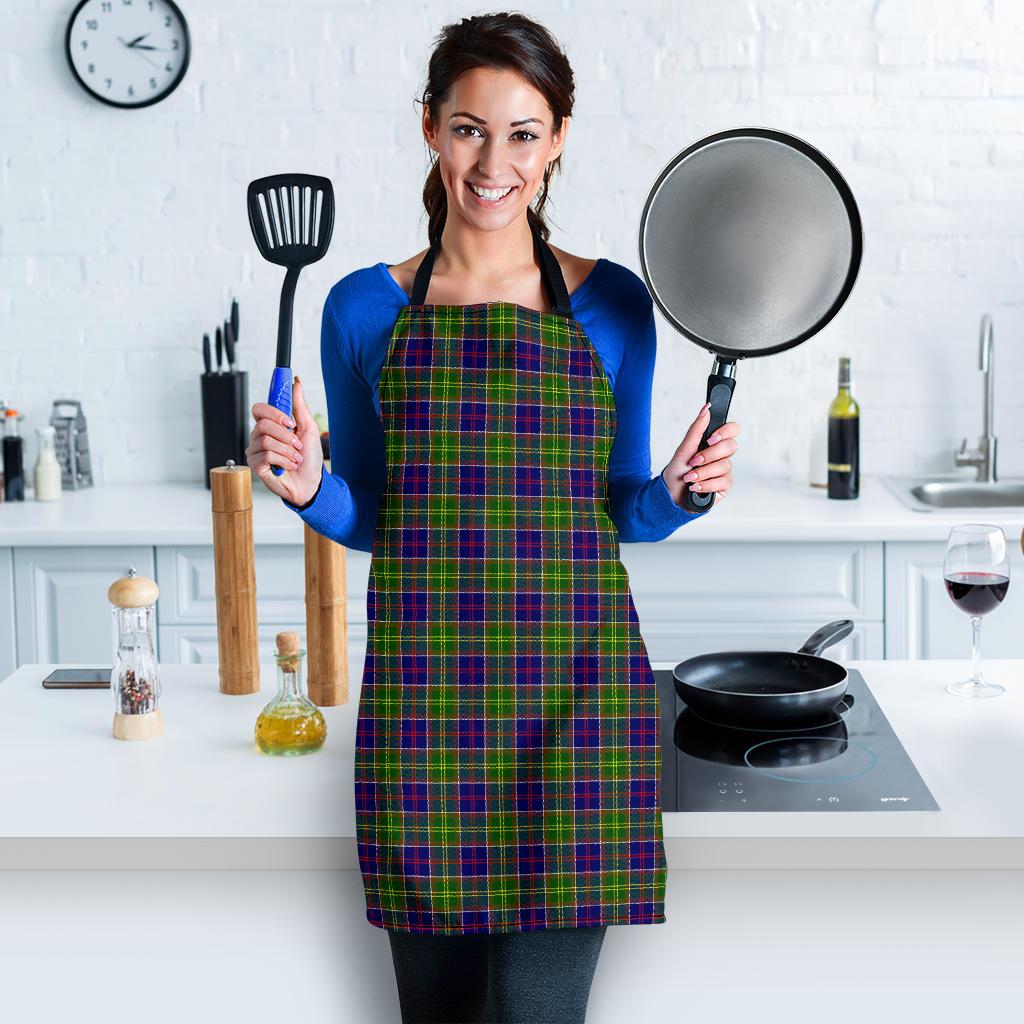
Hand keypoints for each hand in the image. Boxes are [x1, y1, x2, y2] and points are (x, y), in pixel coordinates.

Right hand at [246, 375, 323, 504]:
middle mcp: (260, 436)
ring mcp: (256, 450)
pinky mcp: (256, 465)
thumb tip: (296, 383)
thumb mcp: (309, 428)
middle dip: (286, 434)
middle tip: (297, 443)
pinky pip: (267, 455)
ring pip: (267, 440)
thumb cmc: (309, 457)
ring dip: (288, 450)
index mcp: (271, 425)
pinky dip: (284, 461)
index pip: (260, 409)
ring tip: (295, 458)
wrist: (311, 482)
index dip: (274, 412)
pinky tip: (288, 466)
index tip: (290, 420)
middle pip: (263, 424)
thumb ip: (299, 406)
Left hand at [661, 400, 739, 508]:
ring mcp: (724, 471)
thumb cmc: (676, 473)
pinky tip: (695, 487)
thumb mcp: (683, 450)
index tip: (710, 439)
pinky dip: (705, 485)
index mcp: (713, 443)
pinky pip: (722, 482)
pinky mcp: (724, 487)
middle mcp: (721, 456)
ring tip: (689, 478)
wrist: (670, 496)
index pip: (732, 430)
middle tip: (694, 462)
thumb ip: (696, 429)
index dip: (725, 432)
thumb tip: (706, 408)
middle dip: (709, 455)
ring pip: (725, 466)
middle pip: (731, 446)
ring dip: (703, 473)